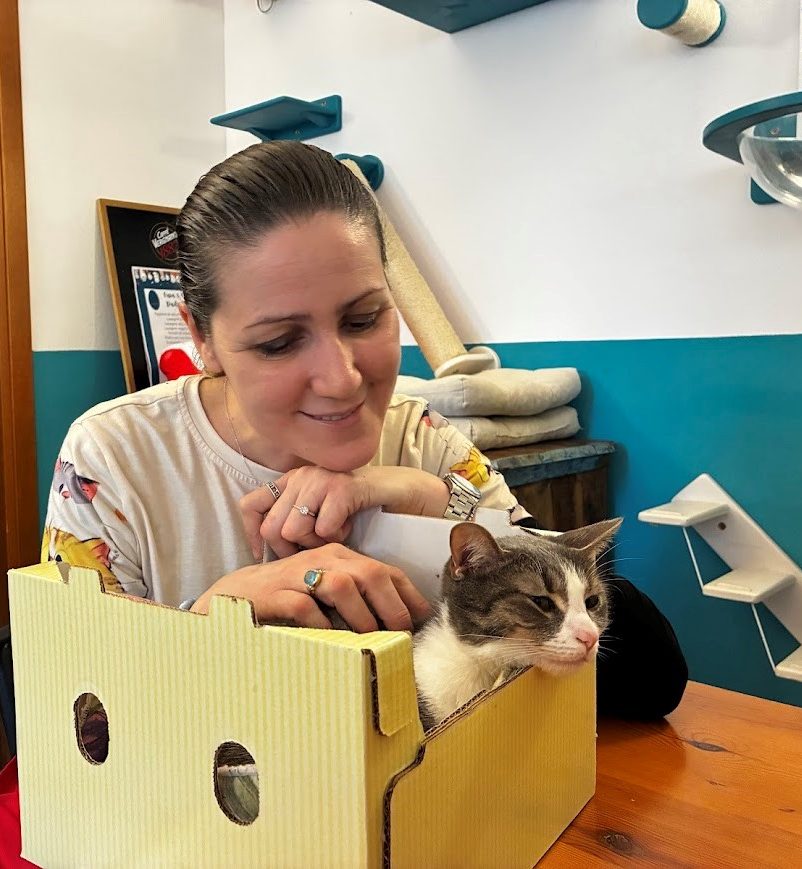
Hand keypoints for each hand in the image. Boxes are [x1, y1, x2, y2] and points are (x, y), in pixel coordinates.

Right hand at [191, 543, 430, 631]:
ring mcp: (298, 574)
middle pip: (369, 573)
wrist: (235, 594)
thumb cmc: (288, 596)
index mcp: (340, 557)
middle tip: (401, 634)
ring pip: (342, 586)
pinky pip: (305, 607)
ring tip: (370, 639)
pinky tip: (329, 640)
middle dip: (391, 605)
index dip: (407, 594)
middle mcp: (323, 559)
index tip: (422, 618)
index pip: (384, 569)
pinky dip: (322, 624)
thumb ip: (355, 598)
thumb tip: (394, 624)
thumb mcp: (325, 591)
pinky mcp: (276, 593)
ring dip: (361, 615)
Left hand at [240, 466, 449, 559]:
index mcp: (292, 481)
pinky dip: (339, 537)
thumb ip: (296, 524)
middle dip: (292, 549)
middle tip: (317, 547)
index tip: (264, 555)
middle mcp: (301, 475)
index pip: (249, 505)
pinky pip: (324, 529)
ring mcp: (320, 479)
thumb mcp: (321, 514)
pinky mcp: (341, 488)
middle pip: (271, 527)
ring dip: (317, 543)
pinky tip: (351, 525)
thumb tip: (267, 556)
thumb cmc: (362, 509)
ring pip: (293, 530)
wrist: (403, 492)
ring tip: (336, 533)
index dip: (252, 535)